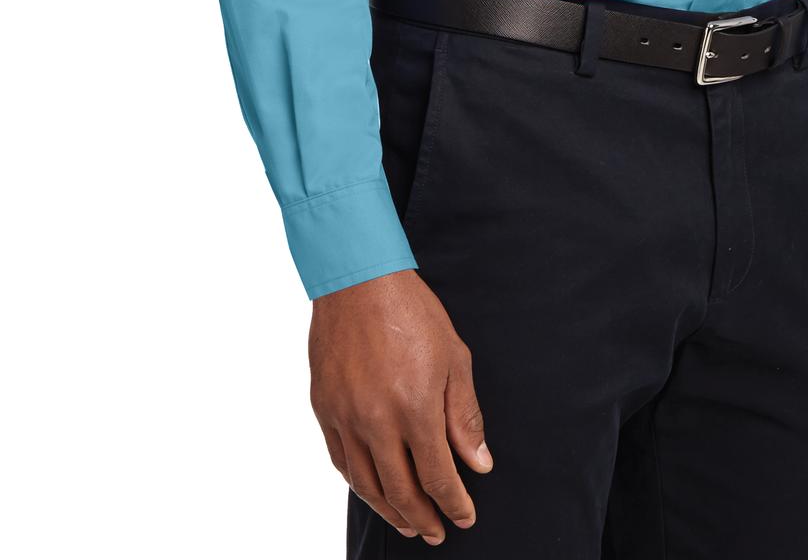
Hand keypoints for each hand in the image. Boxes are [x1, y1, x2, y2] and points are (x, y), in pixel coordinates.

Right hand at [309, 269, 492, 543]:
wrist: (359, 280)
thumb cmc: (411, 312)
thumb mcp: (454, 358)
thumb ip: (465, 416)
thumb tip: (479, 463)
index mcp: (415, 409)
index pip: (438, 477)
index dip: (454, 504)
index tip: (465, 516)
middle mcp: (377, 422)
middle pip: (401, 491)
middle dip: (424, 518)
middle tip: (437, 532)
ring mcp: (346, 418)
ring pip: (367, 485)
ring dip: (390, 511)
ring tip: (408, 523)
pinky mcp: (324, 409)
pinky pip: (340, 461)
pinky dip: (359, 484)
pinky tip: (372, 490)